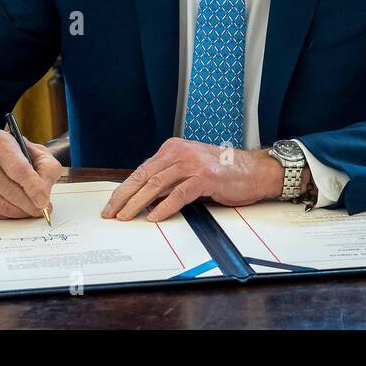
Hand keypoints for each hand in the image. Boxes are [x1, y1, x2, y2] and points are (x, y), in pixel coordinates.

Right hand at [0, 132, 63, 219]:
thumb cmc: (16, 156)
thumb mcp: (38, 153)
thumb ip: (47, 169)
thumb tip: (44, 194)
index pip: (19, 169)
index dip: (33, 188)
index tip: (44, 202)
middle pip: (10, 190)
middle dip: (30, 204)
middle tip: (43, 209)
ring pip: (1, 205)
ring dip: (21, 212)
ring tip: (33, 209)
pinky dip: (10, 216)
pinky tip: (18, 209)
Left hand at [101, 138, 281, 221]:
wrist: (254, 171)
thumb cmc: (222, 173)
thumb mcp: (190, 170)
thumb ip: (169, 179)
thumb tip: (144, 200)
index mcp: (173, 149)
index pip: (142, 170)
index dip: (124, 189)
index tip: (112, 205)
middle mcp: (180, 152)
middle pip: (144, 176)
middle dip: (124, 196)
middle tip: (111, 213)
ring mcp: (193, 163)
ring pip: (157, 184)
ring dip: (138, 203)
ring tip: (126, 216)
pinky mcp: (206, 176)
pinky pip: (179, 193)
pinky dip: (165, 206)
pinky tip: (154, 216)